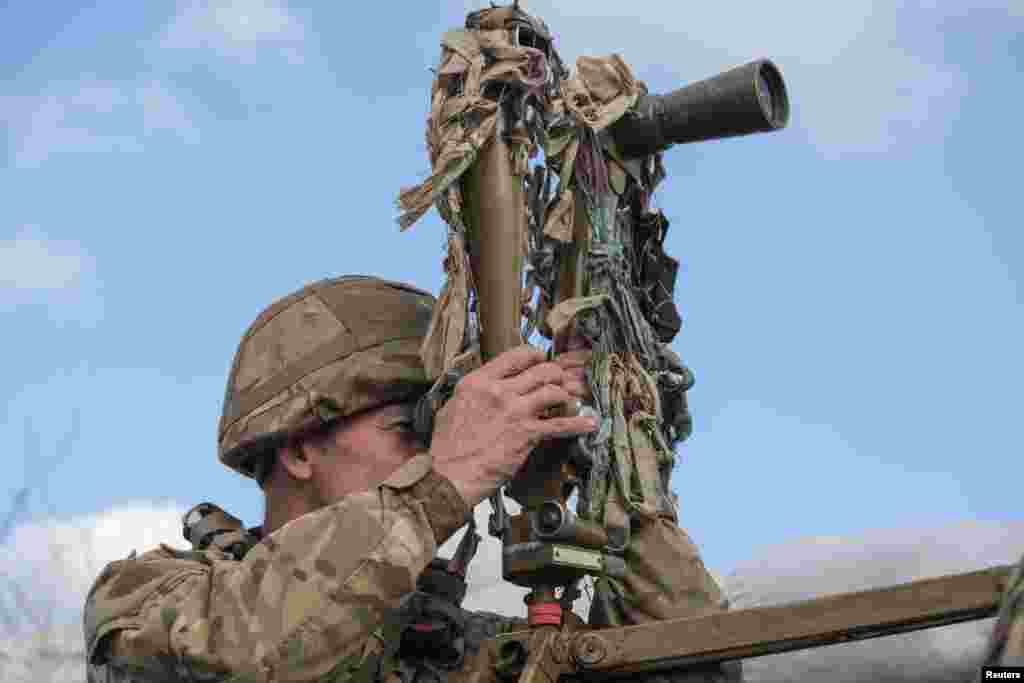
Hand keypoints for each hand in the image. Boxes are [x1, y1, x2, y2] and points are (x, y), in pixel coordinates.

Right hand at [430, 345, 597, 506]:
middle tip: (560, 380)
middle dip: (555, 374)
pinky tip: (590, 423)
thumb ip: (475, 393)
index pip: (515, 356)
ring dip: (565, 394)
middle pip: (541, 370)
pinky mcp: (527, 434)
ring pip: (553, 391)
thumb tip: (488, 388)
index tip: (541, 359)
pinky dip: (578, 424)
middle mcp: (499, 391)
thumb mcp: (453, 406)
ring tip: (570, 399)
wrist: (449, 474)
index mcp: (479, 381)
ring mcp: (516, 411)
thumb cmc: (447, 446)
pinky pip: (560, 424)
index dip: (534, 355)